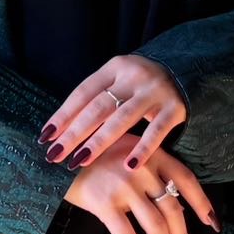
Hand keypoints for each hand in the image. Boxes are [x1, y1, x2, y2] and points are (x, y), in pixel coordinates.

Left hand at [41, 53, 185, 172]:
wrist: (188, 71)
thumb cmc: (141, 84)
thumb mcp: (119, 81)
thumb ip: (97, 99)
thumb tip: (60, 131)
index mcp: (115, 67)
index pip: (83, 92)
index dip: (63, 115)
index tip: (45, 137)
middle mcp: (134, 76)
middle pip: (98, 107)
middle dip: (74, 133)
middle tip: (55, 155)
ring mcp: (155, 92)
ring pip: (122, 119)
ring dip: (99, 142)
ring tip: (80, 161)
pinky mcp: (175, 108)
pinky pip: (156, 131)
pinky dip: (142, 149)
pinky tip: (128, 166)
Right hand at [63, 137, 216, 233]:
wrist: (54, 153)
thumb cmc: (90, 154)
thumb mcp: (124, 147)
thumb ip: (147, 166)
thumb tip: (169, 204)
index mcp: (151, 152)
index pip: (186, 179)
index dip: (202, 203)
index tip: (213, 224)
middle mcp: (142, 166)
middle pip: (174, 209)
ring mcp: (124, 184)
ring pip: (155, 225)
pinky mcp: (103, 201)